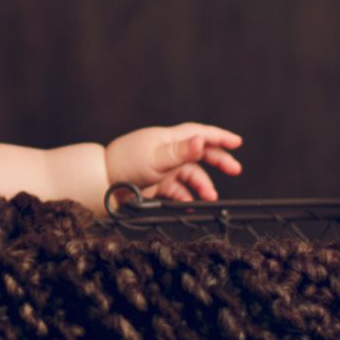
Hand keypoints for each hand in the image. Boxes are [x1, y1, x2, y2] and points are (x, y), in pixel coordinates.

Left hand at [104, 124, 243, 200]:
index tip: (237, 142)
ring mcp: (162, 169)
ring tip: (210, 197)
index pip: (200, 134)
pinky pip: (177, 191)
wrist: (101, 182)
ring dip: (202, 186)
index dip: (219, 137)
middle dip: (219, 161)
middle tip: (235, 170)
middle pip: (200, 154)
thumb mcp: (157, 157)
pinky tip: (190, 205)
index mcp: (169, 139)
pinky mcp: (156, 185)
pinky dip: (186, 197)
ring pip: (190, 176)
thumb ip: (182, 151)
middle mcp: (167, 152)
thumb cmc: (127, 163)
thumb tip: (202, 140)